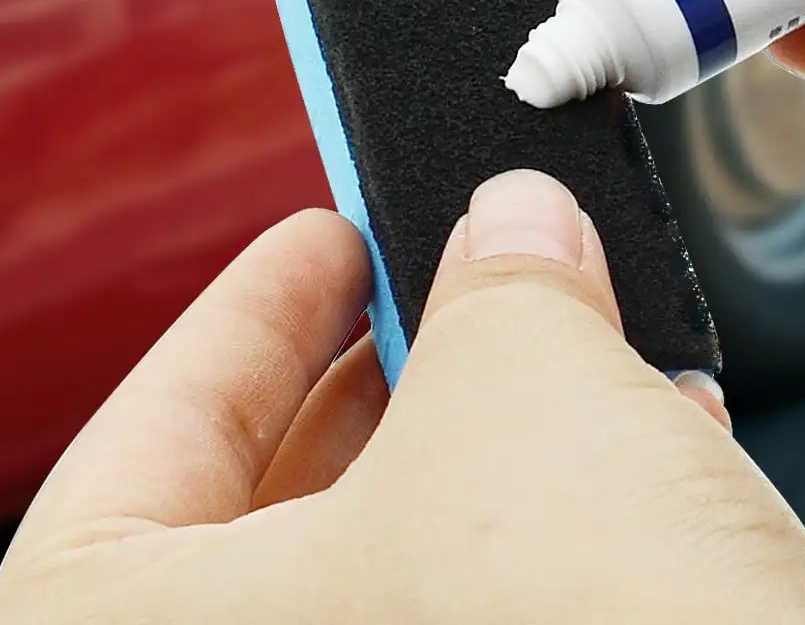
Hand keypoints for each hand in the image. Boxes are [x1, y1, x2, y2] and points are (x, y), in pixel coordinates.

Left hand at [0, 170, 804, 624]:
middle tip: (466, 274)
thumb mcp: (523, 394)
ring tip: (569, 339)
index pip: (160, 427)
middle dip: (404, 359)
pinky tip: (644, 450)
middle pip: (296, 487)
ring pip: (414, 545)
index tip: (333, 234)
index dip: (259, 307)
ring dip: (504, 427)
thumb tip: (518, 218)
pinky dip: (559, 517)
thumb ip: (501, 282)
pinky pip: (501, 604)